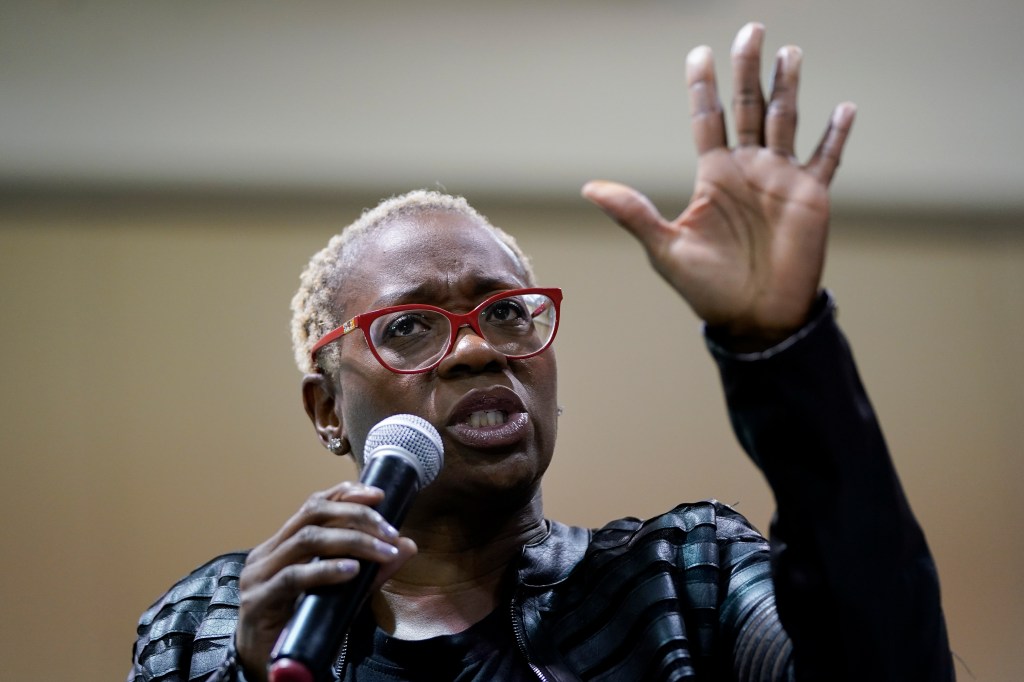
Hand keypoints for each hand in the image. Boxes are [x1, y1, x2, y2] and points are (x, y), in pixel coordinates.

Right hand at [235, 482, 416, 680]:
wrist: (267, 669)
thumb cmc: (301, 627)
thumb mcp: (342, 594)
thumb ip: (372, 570)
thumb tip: (407, 546)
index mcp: (281, 546)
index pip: (313, 505)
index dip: (345, 494)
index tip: (379, 495)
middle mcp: (267, 554)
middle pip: (312, 514)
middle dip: (357, 516)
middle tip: (389, 531)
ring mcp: (258, 576)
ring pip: (307, 540)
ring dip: (352, 541)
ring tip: (382, 551)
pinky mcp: (258, 602)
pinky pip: (294, 577)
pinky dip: (326, 569)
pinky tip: (352, 571)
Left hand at [583, 22, 855, 344]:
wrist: (755, 319)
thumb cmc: (708, 288)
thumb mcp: (665, 248)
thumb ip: (634, 213)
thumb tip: (588, 188)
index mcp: (714, 175)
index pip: (708, 118)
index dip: (704, 86)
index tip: (699, 52)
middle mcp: (748, 169)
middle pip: (750, 106)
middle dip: (749, 68)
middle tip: (751, 29)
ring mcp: (781, 179)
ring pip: (786, 120)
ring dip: (788, 86)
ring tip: (789, 52)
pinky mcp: (812, 197)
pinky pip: (826, 158)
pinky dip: (835, 134)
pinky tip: (844, 107)